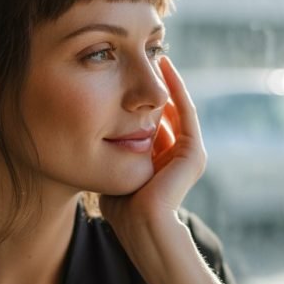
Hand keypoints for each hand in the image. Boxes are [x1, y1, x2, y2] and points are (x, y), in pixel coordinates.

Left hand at [99, 57, 206, 229]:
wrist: (142, 228)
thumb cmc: (121, 208)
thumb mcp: (113, 172)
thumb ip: (111, 153)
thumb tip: (90, 130)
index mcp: (158, 162)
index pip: (149, 123)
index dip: (137, 99)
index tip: (121, 74)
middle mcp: (175, 156)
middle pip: (164, 112)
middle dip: (152, 85)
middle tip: (141, 56)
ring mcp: (188, 154)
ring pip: (176, 107)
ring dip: (167, 81)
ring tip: (154, 54)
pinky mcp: (193, 153)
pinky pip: (185, 111)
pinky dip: (176, 88)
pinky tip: (165, 66)